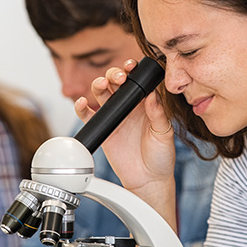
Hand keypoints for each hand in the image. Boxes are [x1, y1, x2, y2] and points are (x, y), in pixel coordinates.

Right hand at [74, 59, 176, 222]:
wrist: (148, 180)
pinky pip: (88, 115)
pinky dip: (81, 107)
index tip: (131, 67)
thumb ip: (158, 114)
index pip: (136, 81)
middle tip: (118, 78)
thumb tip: (153, 96)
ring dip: (98, 85)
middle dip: (114, 75)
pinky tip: (81, 103)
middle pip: (115, 82)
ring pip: (101, 94)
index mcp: (145, 103)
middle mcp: (129, 107)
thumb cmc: (160, 156)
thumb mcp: (164, 133)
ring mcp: (115, 117)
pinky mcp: (103, 129)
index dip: (132, 70)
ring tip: (100, 85)